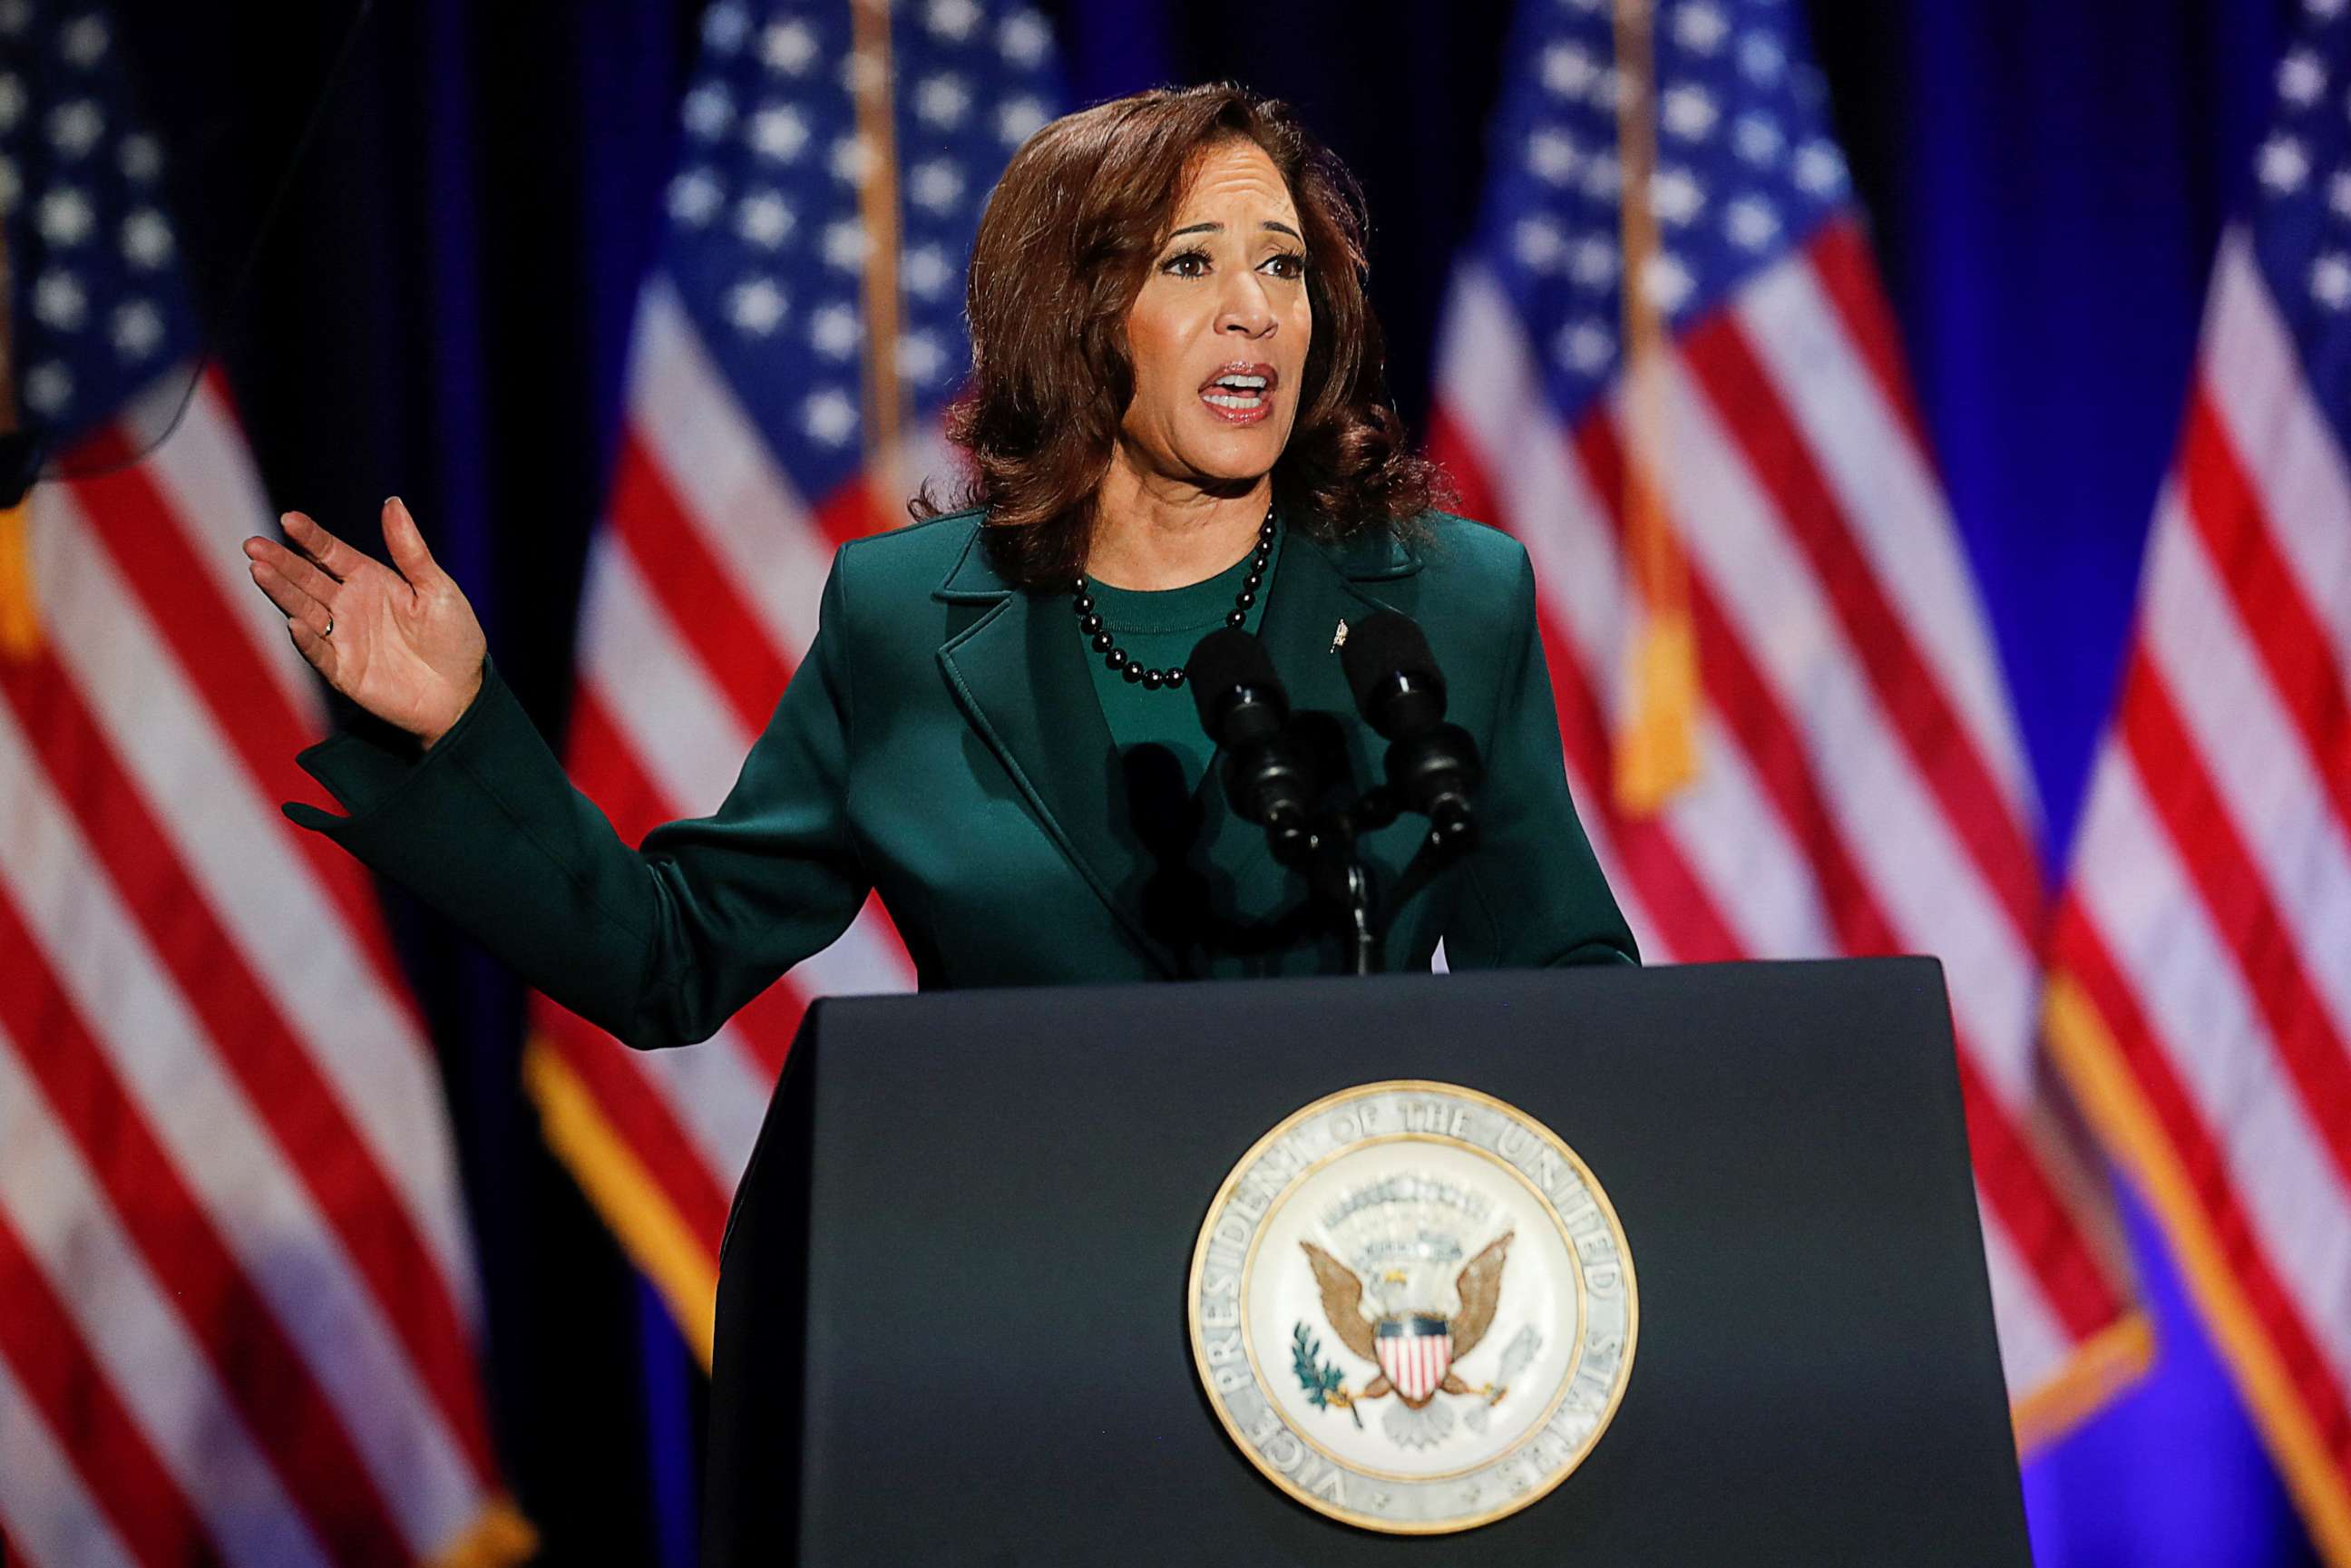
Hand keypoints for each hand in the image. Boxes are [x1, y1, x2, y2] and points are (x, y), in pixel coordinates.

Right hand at [243, 497, 486, 747]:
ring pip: (303, 609)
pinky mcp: (343, 671)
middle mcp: (348, 604)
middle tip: (253, 545)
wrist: (463, 692)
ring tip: (258, 570)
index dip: (310, 536)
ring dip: (281, 592)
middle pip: (307, 578)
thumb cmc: (454, 637)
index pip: (330, 552)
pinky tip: (293, 623)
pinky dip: (307, 640)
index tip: (289, 519)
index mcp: (369, 578)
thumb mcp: (438, 588)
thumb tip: (393, 502)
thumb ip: (411, 551)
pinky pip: (320, 653)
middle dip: (280, 561)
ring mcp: (342, 637)